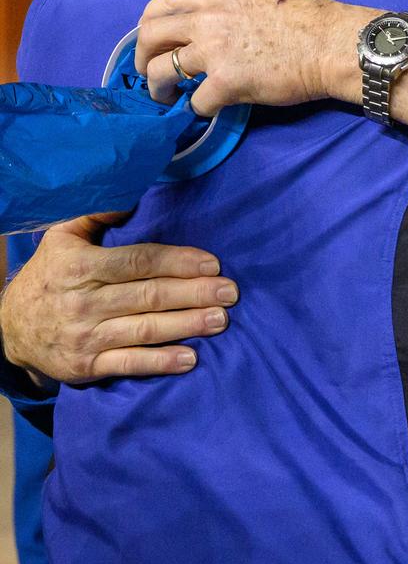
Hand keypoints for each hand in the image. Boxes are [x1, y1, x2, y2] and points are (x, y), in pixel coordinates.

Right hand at [0, 214, 238, 382]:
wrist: (9, 327)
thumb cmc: (49, 274)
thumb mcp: (61, 236)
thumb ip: (96, 212)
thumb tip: (133, 195)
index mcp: (80, 267)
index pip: (138, 262)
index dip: (177, 262)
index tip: (212, 263)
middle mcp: (84, 303)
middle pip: (148, 296)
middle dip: (194, 293)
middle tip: (230, 292)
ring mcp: (85, 338)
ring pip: (144, 330)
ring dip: (186, 325)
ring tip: (220, 320)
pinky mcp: (86, 368)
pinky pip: (128, 364)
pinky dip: (160, 362)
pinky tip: (190, 358)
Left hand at [135, 0, 368, 116]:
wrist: (334, 45)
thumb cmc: (313, 16)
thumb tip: (229, 7)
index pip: (165, 1)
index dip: (150, 21)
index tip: (153, 37)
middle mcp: (208, 20)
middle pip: (150, 35)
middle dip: (142, 56)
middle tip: (151, 72)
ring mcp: (214, 52)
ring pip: (161, 71)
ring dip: (158, 88)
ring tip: (167, 98)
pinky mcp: (226, 83)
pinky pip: (194, 101)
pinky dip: (196, 109)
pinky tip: (207, 109)